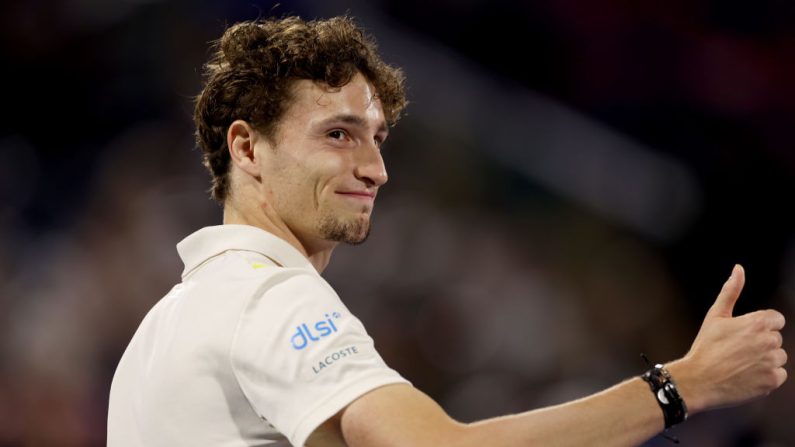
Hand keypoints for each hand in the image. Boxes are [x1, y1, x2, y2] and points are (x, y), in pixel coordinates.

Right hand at [672, 264, 786, 413]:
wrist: (698, 380)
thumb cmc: (705, 347)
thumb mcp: (715, 315)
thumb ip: (731, 291)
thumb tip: (738, 269)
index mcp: (756, 323)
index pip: (775, 320)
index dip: (759, 326)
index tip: (745, 334)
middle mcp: (768, 342)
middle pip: (776, 338)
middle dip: (761, 343)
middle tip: (738, 350)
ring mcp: (771, 362)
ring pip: (778, 357)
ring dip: (765, 360)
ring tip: (741, 363)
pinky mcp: (772, 381)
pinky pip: (779, 375)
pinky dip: (766, 376)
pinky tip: (747, 374)